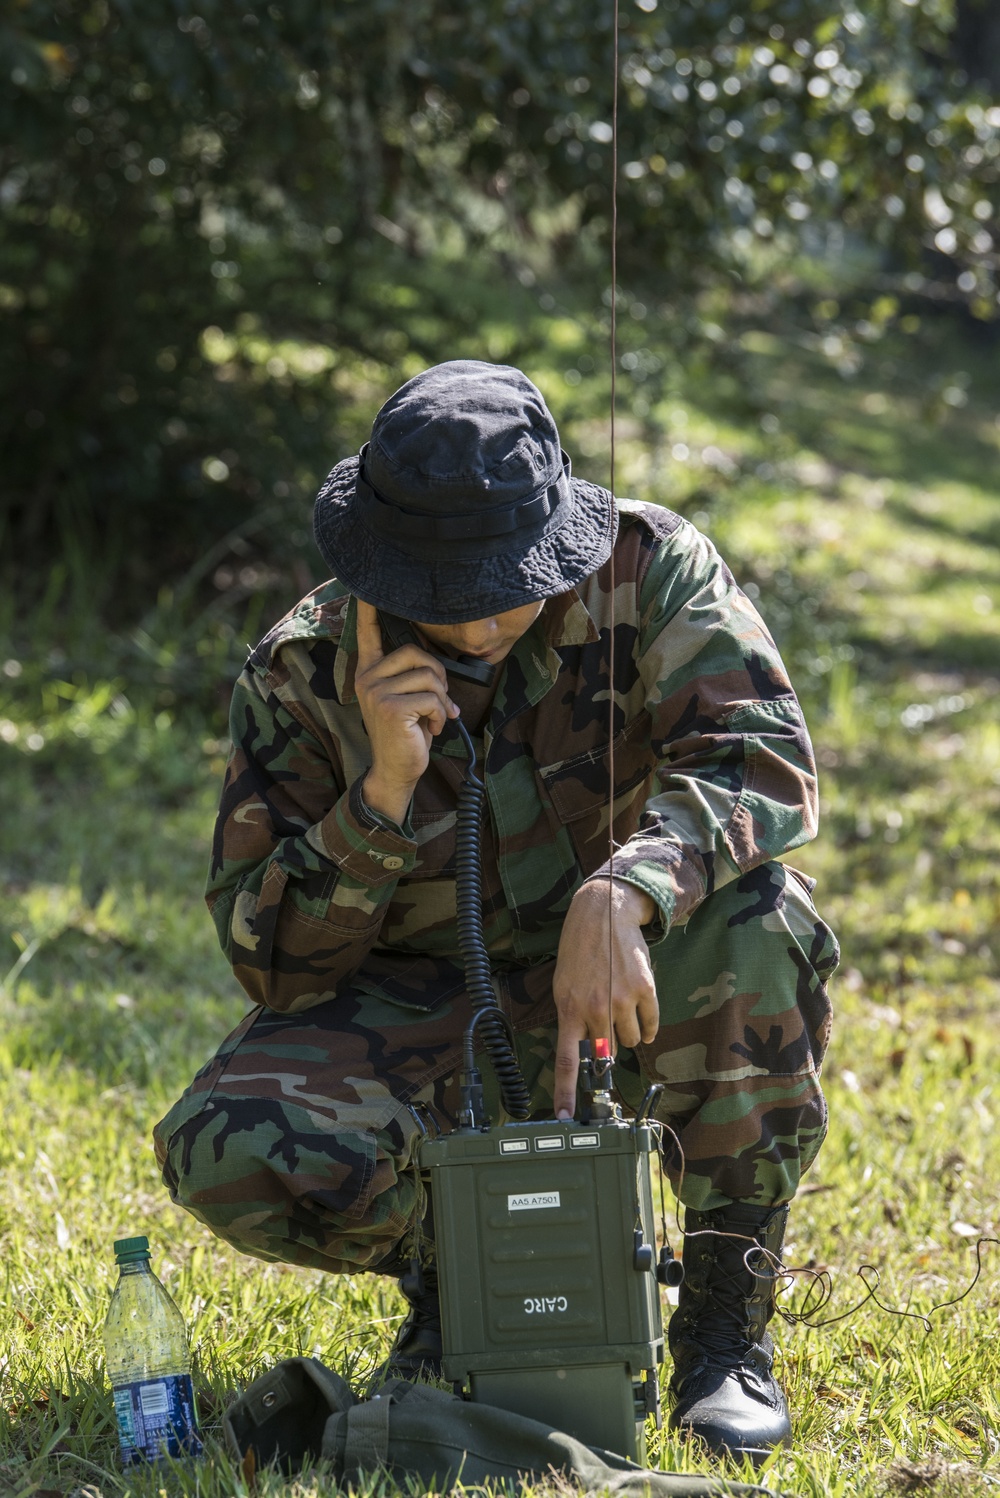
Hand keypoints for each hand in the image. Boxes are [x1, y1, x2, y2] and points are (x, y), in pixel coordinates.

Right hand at [354, 600, 458, 823]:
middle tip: (438, 702)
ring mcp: (376, 692)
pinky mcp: (391, 707)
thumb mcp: (407, 699)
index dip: (369, 609)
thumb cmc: (407, 734)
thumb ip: (413, 676)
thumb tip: (438, 665)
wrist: (397, 770)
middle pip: (417, 652)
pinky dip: (441, 715)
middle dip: (439, 677)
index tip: (367, 588)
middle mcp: (368, 677)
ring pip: (430, 677)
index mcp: (370, 672)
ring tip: (433, 719)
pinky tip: (430, 729)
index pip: (369, 633)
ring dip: (442, 701)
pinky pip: (432, 698)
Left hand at [551, 879, 659, 1117]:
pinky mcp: (645, 990)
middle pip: (606, 1054)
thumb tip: (584, 1052)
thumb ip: (573, 1019)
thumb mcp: (563, 986)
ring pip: (631, 1041)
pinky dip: (648, 1025)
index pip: (566, 1060)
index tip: (566, 1118)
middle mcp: (595, 1008)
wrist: (603, 914)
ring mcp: (621, 1000)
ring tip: (620, 1004)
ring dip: (628, 1031)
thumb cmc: (580, 951)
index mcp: (569, 1009)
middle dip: (607, 1046)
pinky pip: (651, 1026)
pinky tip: (640, 1008)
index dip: (567, 1092)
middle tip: (605, 1022)